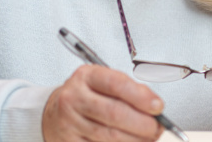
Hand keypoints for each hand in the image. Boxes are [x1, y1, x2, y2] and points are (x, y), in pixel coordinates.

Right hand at [42, 64, 164, 140]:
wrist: (53, 114)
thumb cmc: (86, 96)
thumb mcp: (103, 83)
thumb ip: (128, 90)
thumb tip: (154, 105)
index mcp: (86, 76)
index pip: (116, 84)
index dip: (141, 97)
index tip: (158, 106)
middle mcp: (74, 98)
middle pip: (114, 113)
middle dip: (142, 124)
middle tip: (157, 128)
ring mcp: (69, 122)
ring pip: (108, 136)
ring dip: (135, 140)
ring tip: (149, 138)